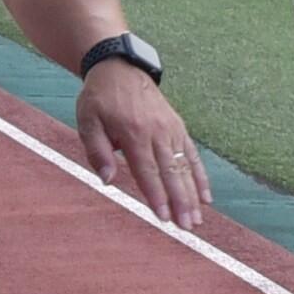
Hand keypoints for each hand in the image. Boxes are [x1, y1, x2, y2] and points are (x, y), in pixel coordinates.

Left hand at [78, 59, 211, 228]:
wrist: (120, 67)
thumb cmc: (100, 98)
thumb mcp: (87, 121)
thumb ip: (97, 151)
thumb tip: (107, 180)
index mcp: (133, 133)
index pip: (147, 171)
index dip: (156, 195)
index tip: (164, 217)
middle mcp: (157, 132)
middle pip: (171, 173)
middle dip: (180, 202)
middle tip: (187, 227)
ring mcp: (171, 129)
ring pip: (185, 167)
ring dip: (192, 195)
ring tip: (197, 219)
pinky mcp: (178, 127)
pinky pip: (192, 154)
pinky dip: (200, 176)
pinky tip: (206, 196)